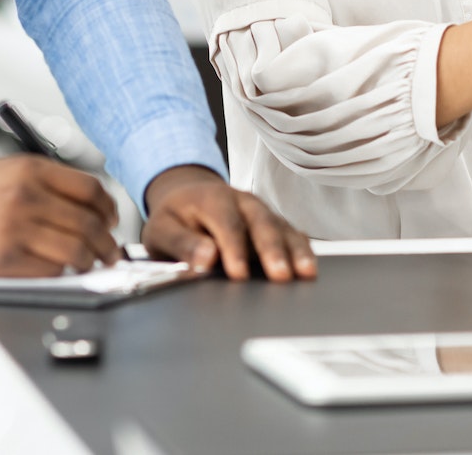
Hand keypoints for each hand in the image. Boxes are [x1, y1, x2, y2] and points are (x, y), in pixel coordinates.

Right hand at [0, 155, 120, 274]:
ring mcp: (15, 230)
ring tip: (92, 263)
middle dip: (107, 240)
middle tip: (111, 250)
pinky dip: (62, 272)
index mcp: (29, 170)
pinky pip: (50, 270)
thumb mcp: (3, 171)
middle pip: (89, 222)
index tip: (111, 219)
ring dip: (91, 260)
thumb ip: (46, 183)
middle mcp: (25, 197)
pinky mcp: (3, 260)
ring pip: (76, 249)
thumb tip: (88, 205)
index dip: (109, 208)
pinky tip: (60, 270)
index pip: (90, 189)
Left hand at [142, 165, 316, 281]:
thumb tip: (206, 259)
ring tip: (306, 273)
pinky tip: (309, 268)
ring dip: (295, 251)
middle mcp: (243, 202)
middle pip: (263, 223)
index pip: (227, 223)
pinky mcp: (273, 224)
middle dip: (273, 250)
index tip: (238, 274)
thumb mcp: (162, 229)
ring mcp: (262, 212)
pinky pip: (292, 234)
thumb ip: (182, 244)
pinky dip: (302, 250)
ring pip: (283, 228)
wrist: (187, 195)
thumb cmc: (175, 217)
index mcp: (212, 199)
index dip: (234, 248)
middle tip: (281, 275)